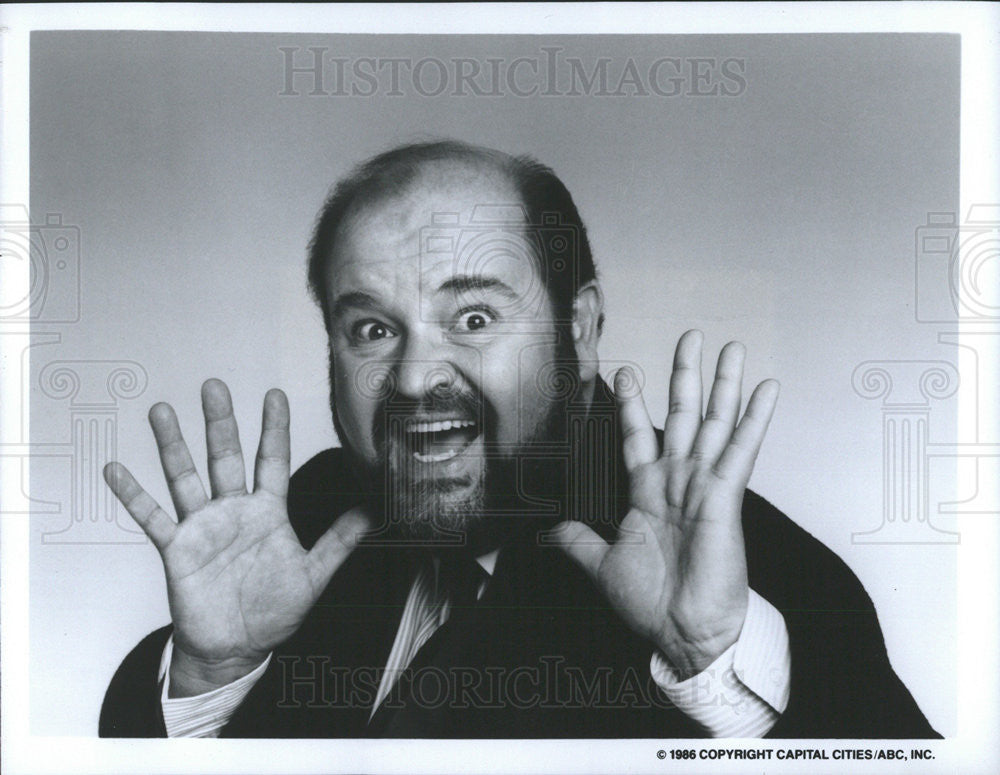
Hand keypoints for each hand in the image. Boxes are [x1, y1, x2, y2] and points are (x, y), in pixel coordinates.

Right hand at [104, 380, 370, 695]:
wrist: (236, 648)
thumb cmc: (274, 611)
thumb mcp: (314, 574)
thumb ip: (339, 540)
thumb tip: (373, 512)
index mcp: (267, 512)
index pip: (272, 460)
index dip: (274, 428)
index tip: (274, 394)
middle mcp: (233, 511)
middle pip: (226, 457)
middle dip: (220, 422)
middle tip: (213, 386)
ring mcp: (203, 526)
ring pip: (185, 477)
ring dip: (173, 446)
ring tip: (161, 411)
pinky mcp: (177, 548)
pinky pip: (152, 517)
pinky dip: (134, 495)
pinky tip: (117, 469)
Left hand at [553, 330, 778, 676]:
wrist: (682, 630)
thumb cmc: (651, 601)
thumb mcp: (601, 564)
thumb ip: (576, 540)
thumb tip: (545, 533)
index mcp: (649, 493)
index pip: (639, 436)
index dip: (633, 405)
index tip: (625, 373)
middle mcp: (678, 482)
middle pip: (684, 415)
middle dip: (685, 376)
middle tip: (691, 338)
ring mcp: (704, 486)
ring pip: (715, 423)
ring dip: (724, 385)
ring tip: (731, 349)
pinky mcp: (725, 496)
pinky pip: (741, 449)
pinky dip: (754, 418)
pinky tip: (766, 389)